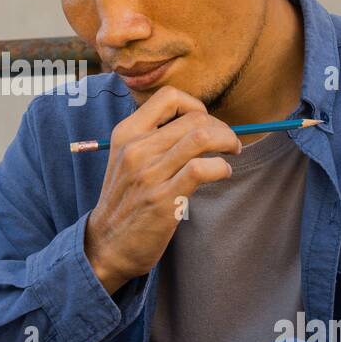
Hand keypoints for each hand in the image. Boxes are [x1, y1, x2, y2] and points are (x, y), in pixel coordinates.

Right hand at [85, 85, 239, 291]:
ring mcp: (149, 174)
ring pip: (201, 137)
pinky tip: (223, 173)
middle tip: (228, 143)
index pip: (168, 97)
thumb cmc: (124, 201)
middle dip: (221, 127)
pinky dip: (222, 167)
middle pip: (194, 118)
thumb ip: (151, 139)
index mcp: (126, 134)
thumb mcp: (125, 159)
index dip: (195, 105)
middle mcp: (136, 149)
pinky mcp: (164, 198)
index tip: (203, 123)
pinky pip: (202, 169)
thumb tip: (195, 122)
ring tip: (232, 152)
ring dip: (227, 141)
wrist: (107, 244)